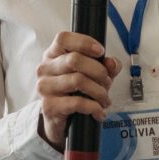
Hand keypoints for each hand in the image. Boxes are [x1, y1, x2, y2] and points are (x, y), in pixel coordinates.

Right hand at [36, 32, 114, 148]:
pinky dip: (94, 107)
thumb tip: (113, 63)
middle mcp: (45, 69)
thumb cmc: (74, 93)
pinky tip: (99, 111)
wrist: (59, 120)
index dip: (84, 42)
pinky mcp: (49, 106)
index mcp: (53, 55)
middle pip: (74, 59)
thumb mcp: (92, 75)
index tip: (100, 52)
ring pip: (78, 80)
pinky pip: (77, 102)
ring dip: (99, 91)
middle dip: (98, 71)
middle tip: (106, 82)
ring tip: (104, 99)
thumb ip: (105, 66)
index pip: (63, 39)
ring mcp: (45, 87)